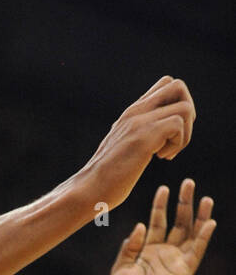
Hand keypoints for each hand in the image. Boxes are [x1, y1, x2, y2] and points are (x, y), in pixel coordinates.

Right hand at [76, 76, 195, 210]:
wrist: (87, 190)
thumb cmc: (104, 177)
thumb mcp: (123, 147)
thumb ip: (136, 135)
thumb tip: (151, 142)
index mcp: (131, 113)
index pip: (165, 85)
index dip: (176, 105)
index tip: (168, 132)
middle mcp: (135, 112)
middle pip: (177, 86)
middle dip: (187, 113)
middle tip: (174, 137)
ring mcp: (138, 123)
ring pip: (184, 106)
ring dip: (185, 132)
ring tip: (167, 151)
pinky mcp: (143, 138)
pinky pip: (177, 124)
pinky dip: (178, 143)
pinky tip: (161, 158)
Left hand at [108, 181, 214, 274]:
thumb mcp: (121, 268)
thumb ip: (131, 246)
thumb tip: (141, 225)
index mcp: (146, 250)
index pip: (156, 221)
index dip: (160, 205)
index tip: (163, 188)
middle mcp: (163, 253)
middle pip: (177, 222)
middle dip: (183, 202)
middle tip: (188, 183)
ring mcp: (176, 261)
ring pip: (190, 232)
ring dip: (198, 215)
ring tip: (205, 197)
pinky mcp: (185, 271)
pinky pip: (197, 250)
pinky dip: (203, 236)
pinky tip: (210, 221)